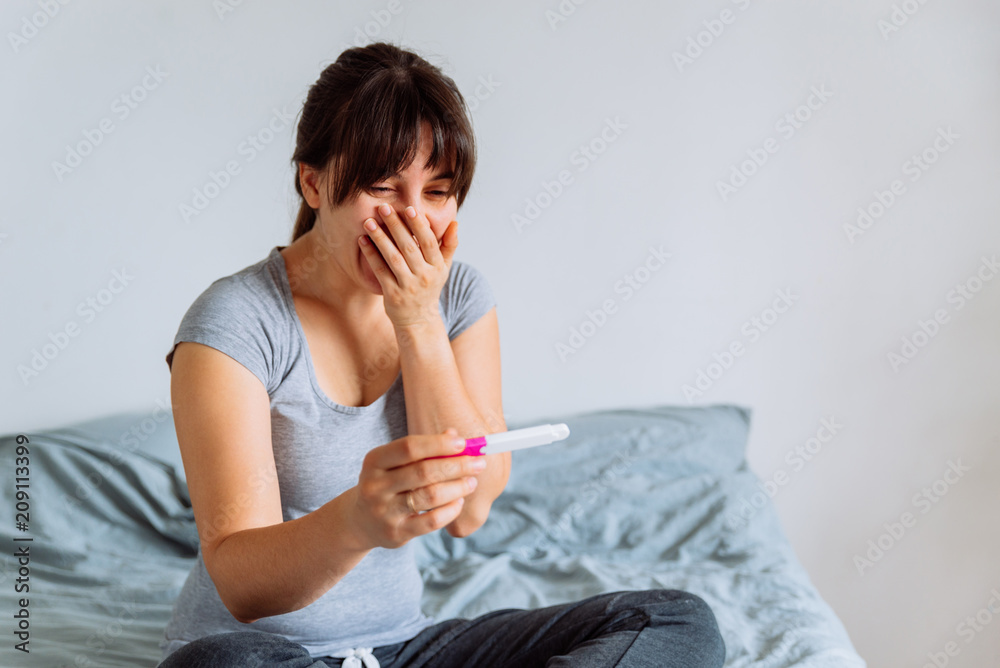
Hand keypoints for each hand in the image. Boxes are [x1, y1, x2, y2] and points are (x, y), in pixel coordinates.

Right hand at [346, 428, 486, 549]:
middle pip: (423, 472)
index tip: (462, 443)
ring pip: (430, 496)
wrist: (360, 521)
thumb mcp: (395, 463)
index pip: (409, 447)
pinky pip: (431, 521)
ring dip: (457, 487)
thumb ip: (423, 449)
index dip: (438, 444)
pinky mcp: (396, 533)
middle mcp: (375, 486)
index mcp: (374, 461)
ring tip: (472, 482)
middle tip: (478, 463)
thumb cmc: (387, 483)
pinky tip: (459, 502)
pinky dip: (450, 510)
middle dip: (456, 466)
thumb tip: (454, 434)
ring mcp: (384, 511)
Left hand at [358, 203, 457, 328]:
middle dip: (396, 226)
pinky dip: (371, 255)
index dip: (419, 225)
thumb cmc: (429, 287)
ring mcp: (408, 286)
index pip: (428, 242)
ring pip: (393, 257)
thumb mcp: (443, 268)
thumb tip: (455, 223)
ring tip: (369, 221)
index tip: (408, 209)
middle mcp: (424, 276)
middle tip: (384, 208)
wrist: (419, 320)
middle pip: (409, 247)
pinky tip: (363, 240)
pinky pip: (380, 271)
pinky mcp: (392, 294)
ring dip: (380, 238)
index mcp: (437, 267)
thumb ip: (449, 245)